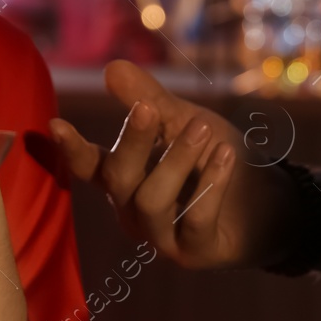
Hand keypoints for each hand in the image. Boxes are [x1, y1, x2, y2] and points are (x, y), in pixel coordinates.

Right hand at [48, 61, 301, 269]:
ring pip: (152, 201)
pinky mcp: (194, 252)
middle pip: (119, 179)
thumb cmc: (211, 156)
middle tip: (148, 107)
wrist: (265, 200)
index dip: (71, 149)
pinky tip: (224, 155)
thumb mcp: (183, 121)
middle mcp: (132, 210)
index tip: (55, 123)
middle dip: (132, 142)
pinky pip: (196, 219)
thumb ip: (149, 100)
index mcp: (123, 178)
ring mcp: (161, 236)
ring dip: (176, 161)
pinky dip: (210, 184)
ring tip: (203, 129)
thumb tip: (112, 68)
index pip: (89, 166)